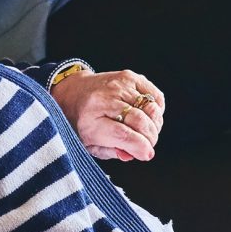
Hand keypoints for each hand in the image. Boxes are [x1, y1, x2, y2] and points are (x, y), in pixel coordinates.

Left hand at [49, 69, 165, 161]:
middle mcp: (104, 99)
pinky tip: (148, 117)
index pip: (122, 134)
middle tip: (148, 145)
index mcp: (90, 120)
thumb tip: (133, 154)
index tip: (146, 154)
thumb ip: (111, 152)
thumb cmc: (81, 123)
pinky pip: (155, 96)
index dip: (140, 146)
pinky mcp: (129, 77)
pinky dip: (157, 110)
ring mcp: (118, 85)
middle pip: (140, 121)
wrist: (73, 92)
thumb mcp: (89, 144)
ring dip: (155, 125)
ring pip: (150, 108)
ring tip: (148, 132)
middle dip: (150, 138)